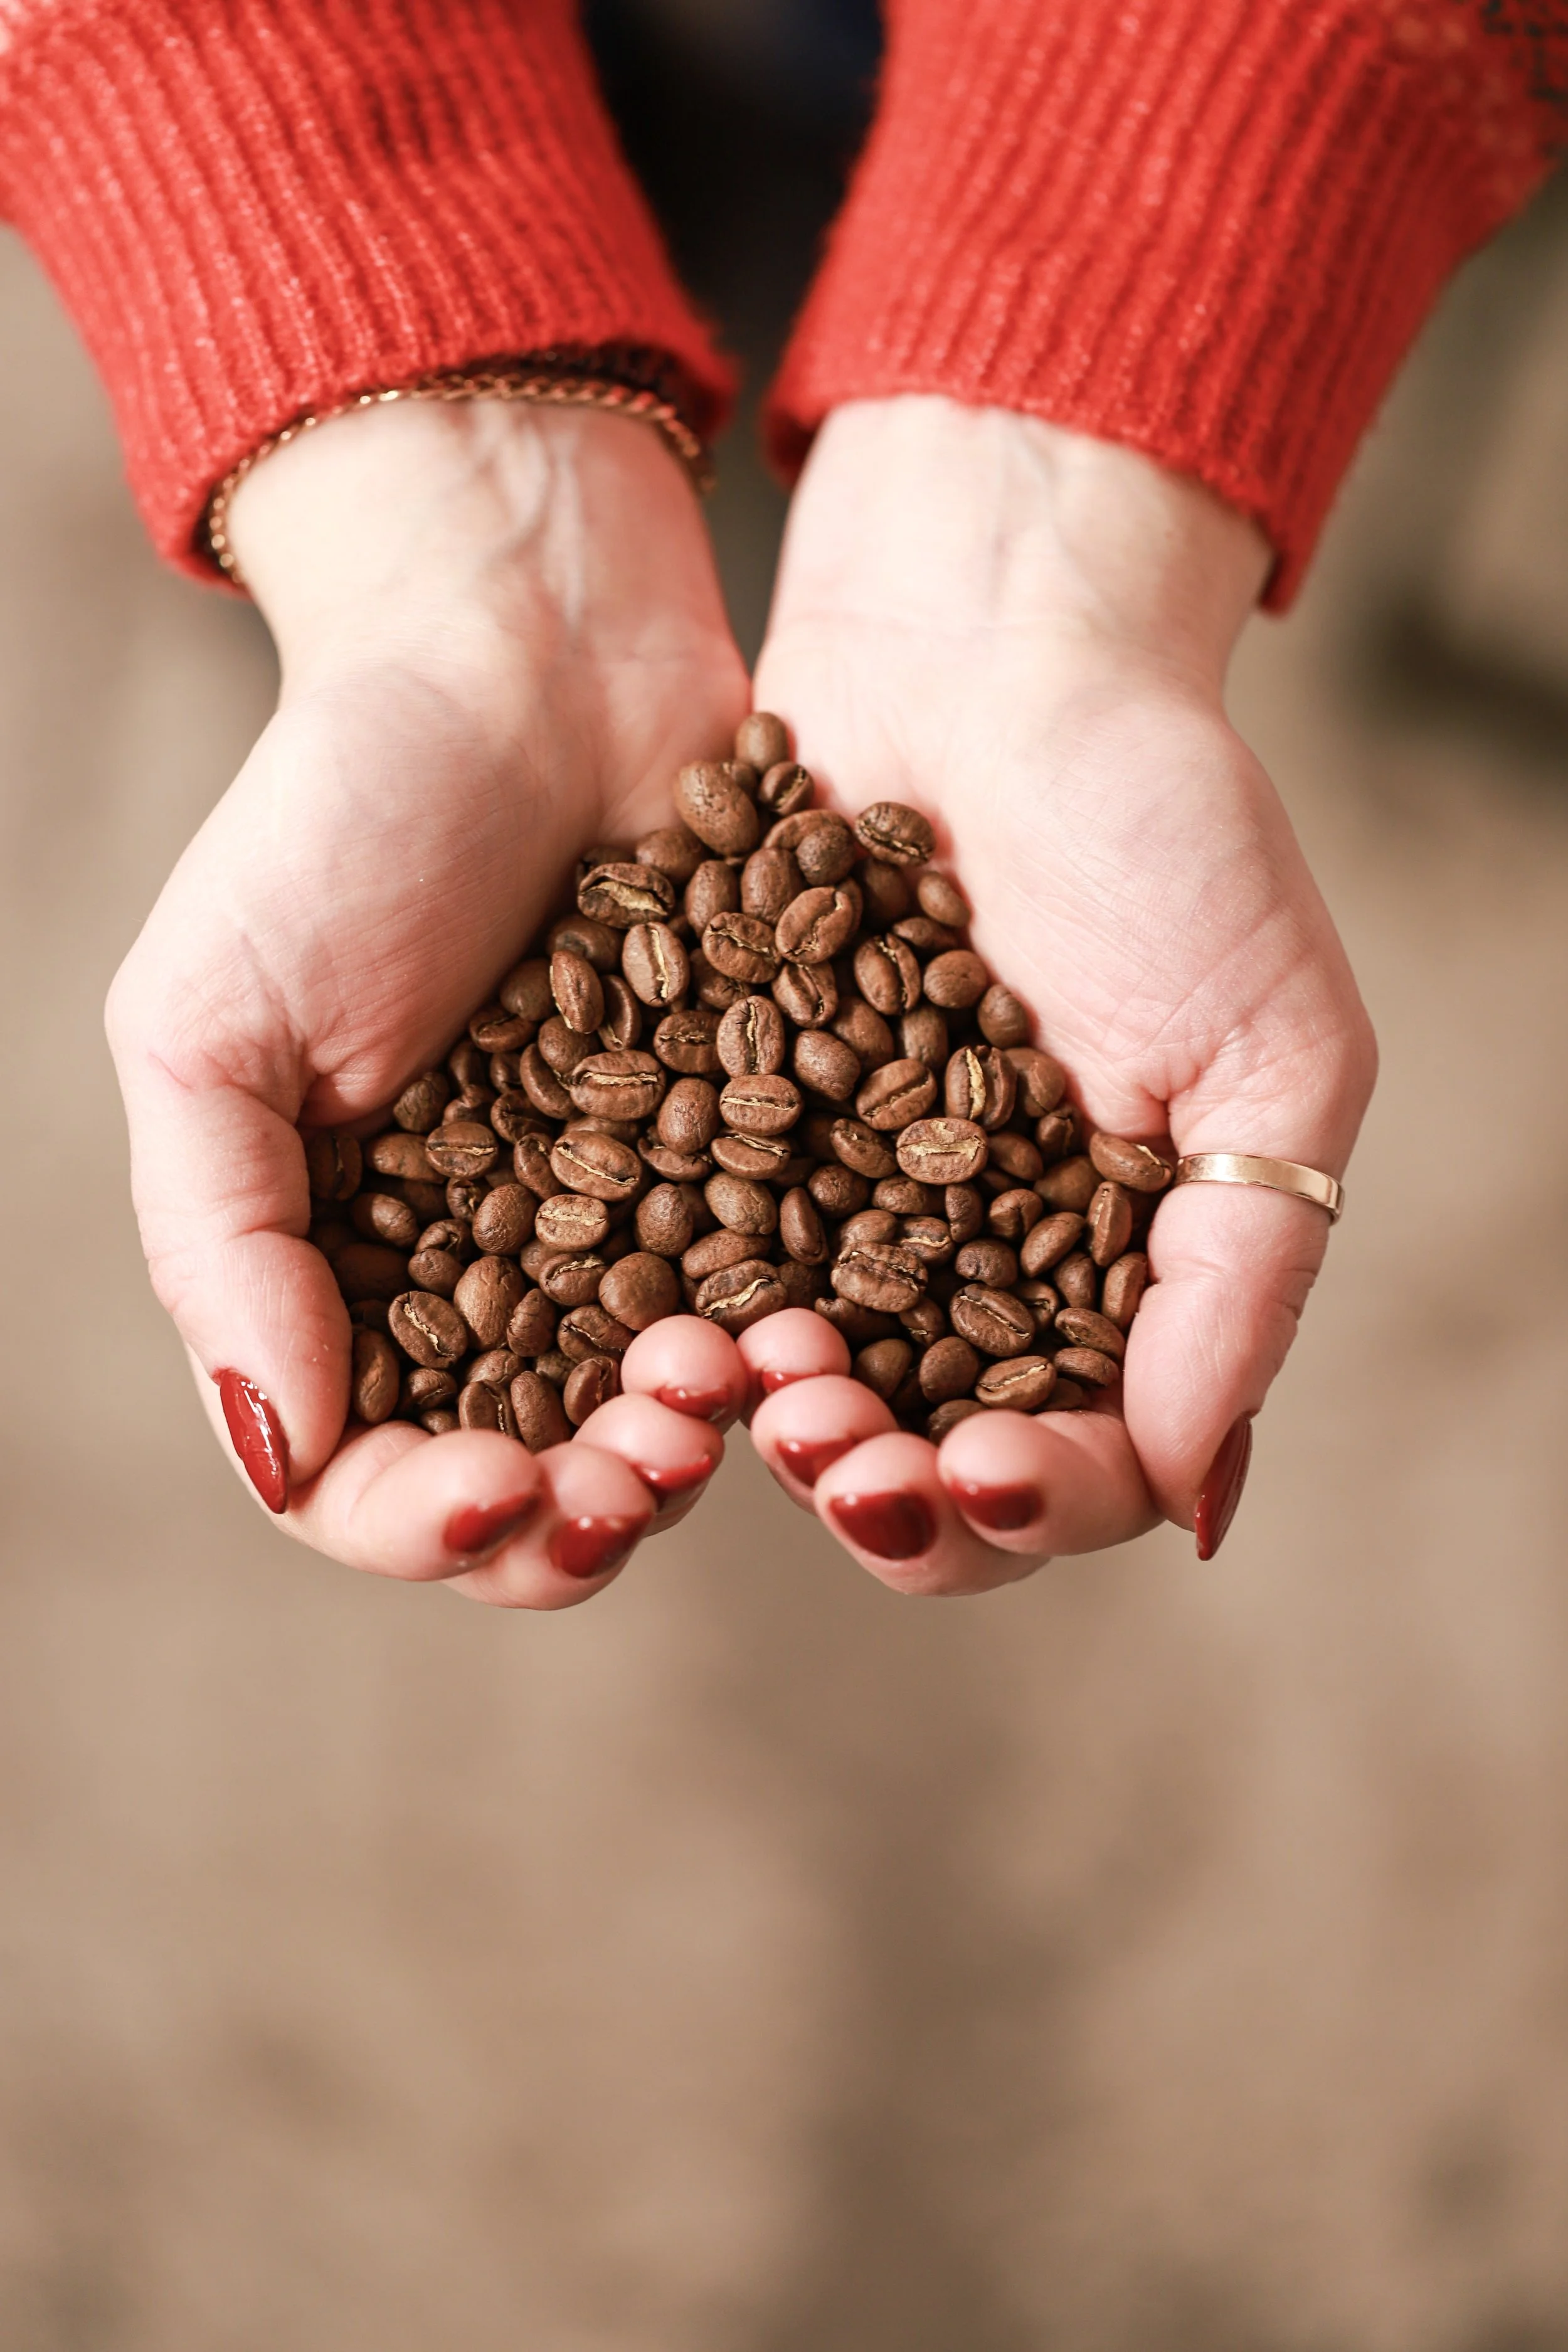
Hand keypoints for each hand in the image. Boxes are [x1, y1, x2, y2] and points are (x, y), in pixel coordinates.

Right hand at [107, 399, 756, 1601]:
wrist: (533, 649)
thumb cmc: (338, 816)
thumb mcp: (211, 1019)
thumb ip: (220, 1239)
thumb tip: (282, 1446)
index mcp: (337, 1267)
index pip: (359, 1473)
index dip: (423, 1522)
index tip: (493, 1495)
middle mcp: (487, 1274)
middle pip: (530, 1480)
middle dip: (582, 1512)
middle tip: (645, 1465)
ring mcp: (629, 1225)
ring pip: (663, 1415)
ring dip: (696, 1444)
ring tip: (731, 1392)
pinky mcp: (754, 1159)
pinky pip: (782, 1292)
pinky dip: (799, 1341)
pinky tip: (822, 1329)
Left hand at [745, 397, 1376, 1591]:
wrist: (985, 650)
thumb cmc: (1163, 828)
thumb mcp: (1270, 1048)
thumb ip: (1244, 1274)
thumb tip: (1198, 1502)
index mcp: (1118, 1273)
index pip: (1084, 1462)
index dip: (1032, 1498)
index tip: (977, 1469)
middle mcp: (975, 1265)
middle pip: (925, 1461)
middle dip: (883, 1490)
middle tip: (836, 1454)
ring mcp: (844, 1205)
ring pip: (802, 1388)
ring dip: (774, 1423)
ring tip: (749, 1385)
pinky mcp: (731, 1130)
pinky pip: (697, 1261)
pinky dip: (682, 1311)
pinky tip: (658, 1317)